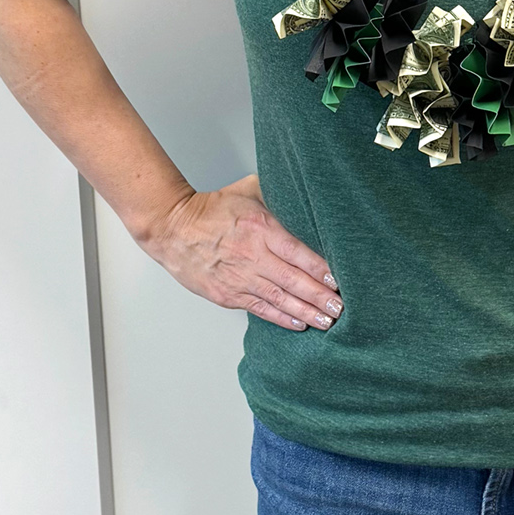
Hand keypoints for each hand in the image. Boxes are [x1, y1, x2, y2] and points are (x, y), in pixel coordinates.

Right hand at [140, 175, 340, 329]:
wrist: (172, 229)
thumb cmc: (211, 209)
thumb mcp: (248, 190)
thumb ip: (278, 193)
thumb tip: (306, 190)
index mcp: (260, 228)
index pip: (299, 253)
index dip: (321, 269)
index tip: (340, 281)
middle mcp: (252, 256)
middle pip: (294, 281)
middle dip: (321, 296)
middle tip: (341, 308)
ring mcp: (239, 278)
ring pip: (280, 299)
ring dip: (307, 312)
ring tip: (328, 321)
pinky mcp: (228, 295)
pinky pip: (261, 309)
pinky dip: (282, 318)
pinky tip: (300, 324)